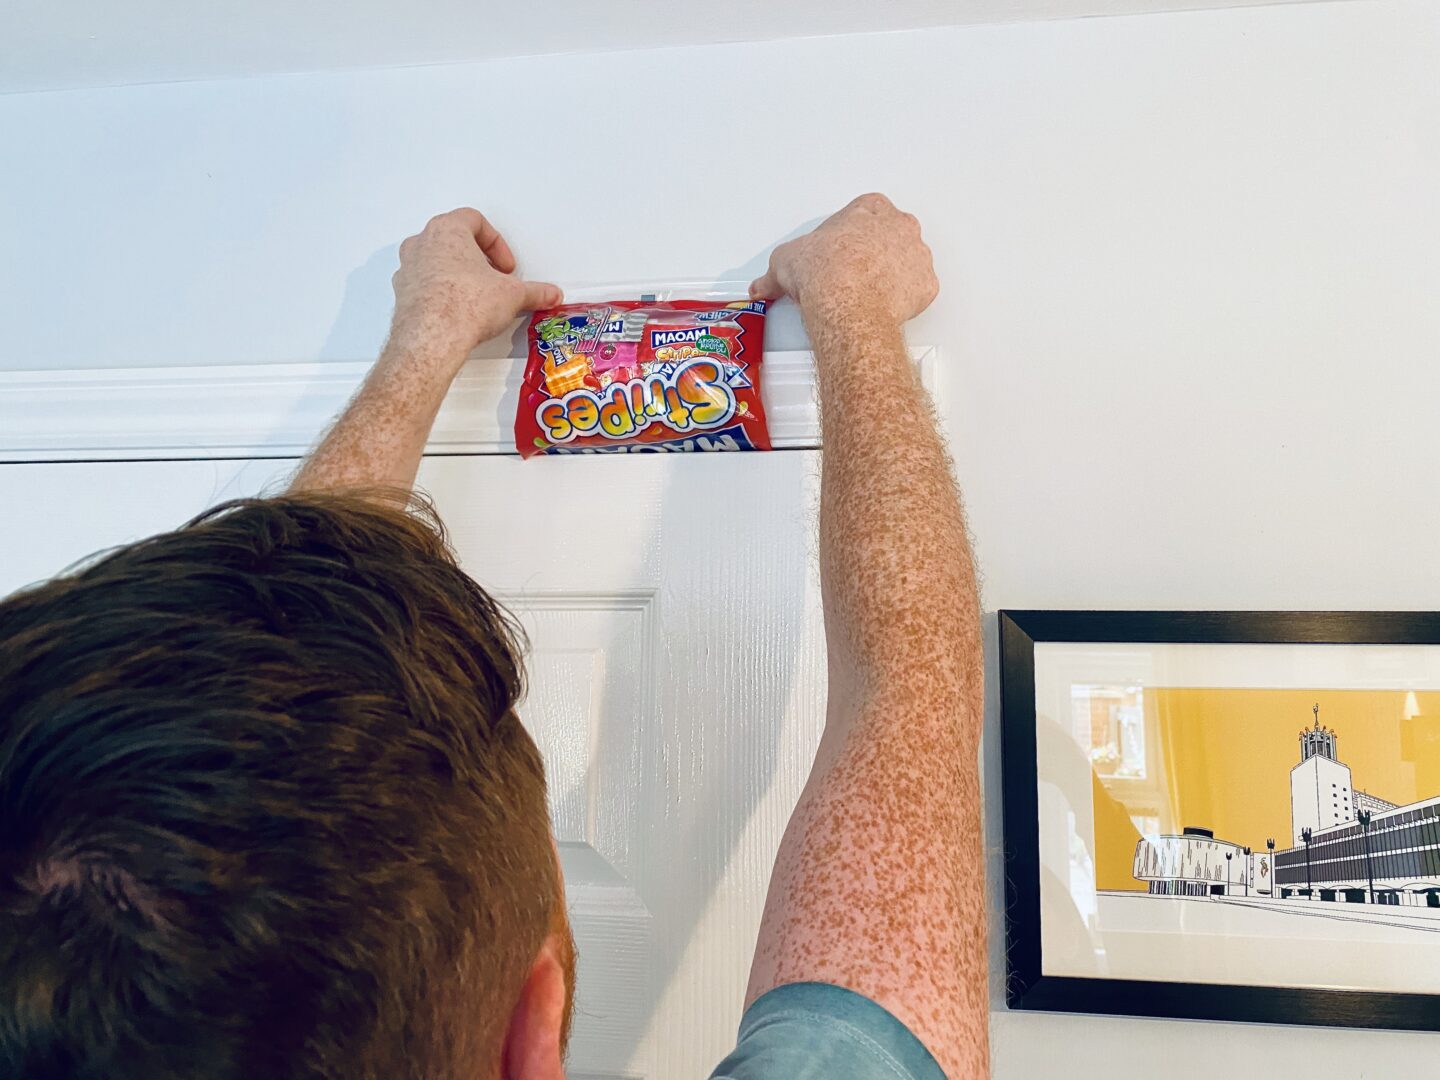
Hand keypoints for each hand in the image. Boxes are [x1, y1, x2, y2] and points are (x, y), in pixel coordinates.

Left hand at [390, 208, 561, 354]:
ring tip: (476, 295)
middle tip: (492, 276)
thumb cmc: (461, 304)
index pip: (475, 221)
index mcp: (447, 230)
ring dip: (456, 274)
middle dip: (476, 258)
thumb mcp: (512, 295)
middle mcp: (422, 244)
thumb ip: (533, 292)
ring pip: (435, 261)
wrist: (433, 336)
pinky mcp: (402, 294)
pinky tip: (457, 311)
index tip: (505, 264)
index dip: (496, 243)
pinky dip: (441, 293)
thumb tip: (547, 294)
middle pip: (453, 239)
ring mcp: (408, 269)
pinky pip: (424, 285)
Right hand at [749, 194, 937, 322]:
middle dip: (875, 251)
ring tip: (870, 291)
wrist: (847, 305)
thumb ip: (778, 269)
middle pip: (891, 234)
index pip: (865, 211)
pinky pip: (918, 290)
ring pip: (908, 262)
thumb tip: (765, 283)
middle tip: (855, 270)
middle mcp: (899, 226)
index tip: (841, 247)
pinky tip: (886, 305)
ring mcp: (916, 255)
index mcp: (870, 208)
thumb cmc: (825, 274)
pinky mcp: (925, 285)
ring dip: (893, 274)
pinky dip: (905, 299)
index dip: (851, 233)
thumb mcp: (786, 261)